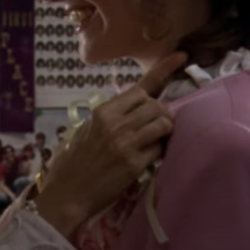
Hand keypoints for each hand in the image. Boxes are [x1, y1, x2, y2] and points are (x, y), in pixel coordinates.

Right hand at [33, 53, 186, 237]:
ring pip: (162, 123)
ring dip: (164, 130)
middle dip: (161, 113)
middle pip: (156, 105)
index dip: (164, 70)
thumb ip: (111, 117)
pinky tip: (148, 157)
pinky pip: (159, 148)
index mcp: (103, 111)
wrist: (67, 193)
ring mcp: (126, 143)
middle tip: (155, 126)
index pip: (140, 87)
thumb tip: (137, 109)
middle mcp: (115, 123)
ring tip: (155, 139)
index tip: (182, 56)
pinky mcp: (134, 163)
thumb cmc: (74, 161)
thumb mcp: (87, 130)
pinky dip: (159, 151)